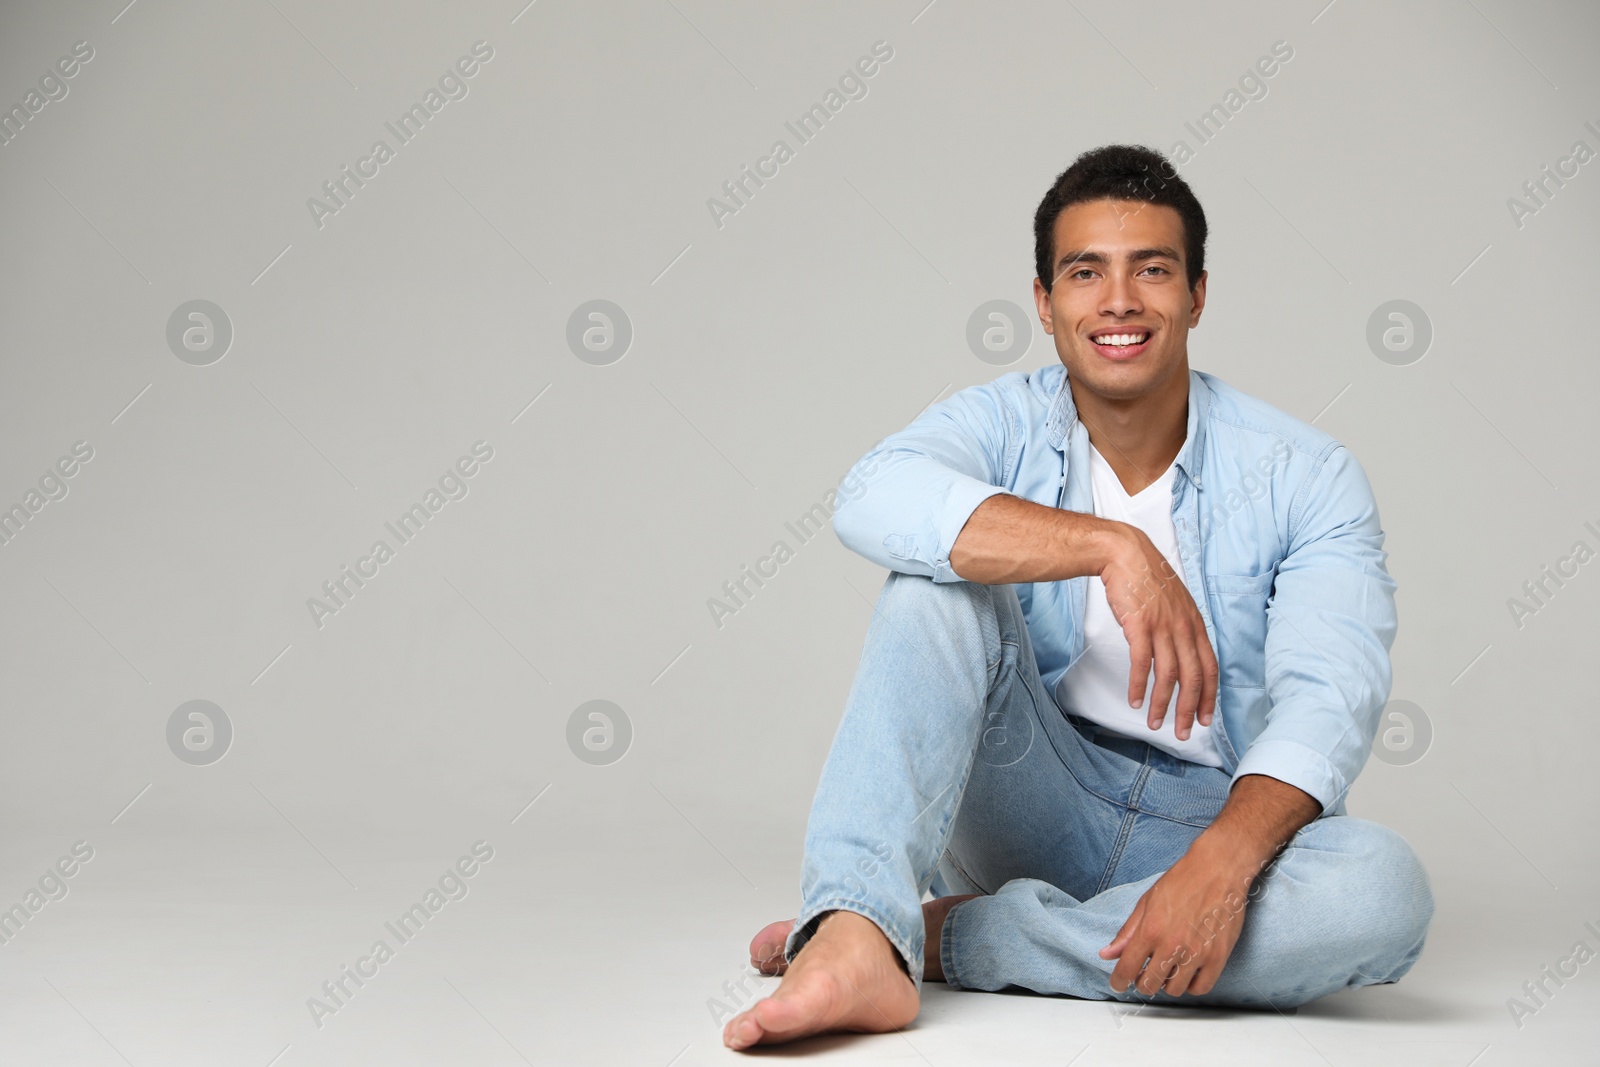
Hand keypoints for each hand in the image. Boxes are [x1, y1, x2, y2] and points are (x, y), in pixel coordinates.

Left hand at [1098, 842, 1250, 998]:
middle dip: (1142, 982)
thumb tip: (1107, 954)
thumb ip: (1127, 932)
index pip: (1127, 969)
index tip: (1119, 984)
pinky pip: (1201, 988)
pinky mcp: (1218, 957)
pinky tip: (1188, 972)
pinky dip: (1191, 985)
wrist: (1218, 869)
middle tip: (1145, 973)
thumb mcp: (1147, 902)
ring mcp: (1197, 953)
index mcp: (1150, 930)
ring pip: (1174, 990)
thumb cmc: (1183, 881)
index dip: (1119, 981)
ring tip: (1169, 968)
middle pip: (1149, 984)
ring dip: (1167, 983)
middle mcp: (1172, 944)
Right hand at [1099, 525, 1218, 739]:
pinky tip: (1136, 701)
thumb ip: (1180, 627)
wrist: (1124, 553)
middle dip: (1190, 709)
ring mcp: (1163, 627)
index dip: (1210, 696)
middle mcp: (1183, 627)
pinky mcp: (1140, 626)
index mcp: (1195, 623)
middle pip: (1193, 677)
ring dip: (1163, 703)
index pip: (1210, 667)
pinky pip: (1142, 664)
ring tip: (1155, 723)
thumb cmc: (1146, 577)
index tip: (1206, 718)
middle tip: (1184, 733)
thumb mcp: (1174, 602)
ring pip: (1169, 675)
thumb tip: (1180, 651)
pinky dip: (1140, 685)